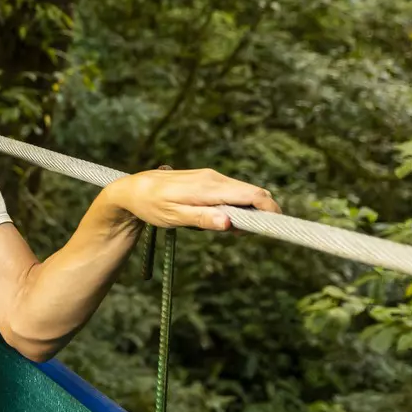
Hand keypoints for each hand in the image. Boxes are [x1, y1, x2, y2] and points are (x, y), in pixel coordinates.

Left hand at [104, 168, 278, 232]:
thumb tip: (228, 223)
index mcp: (209, 187)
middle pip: (252, 193)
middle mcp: (214, 178)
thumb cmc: (151, 205)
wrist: (133, 189)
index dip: (270, 209)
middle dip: (257, 214)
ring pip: (242, 193)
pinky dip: (234, 206)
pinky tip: (217, 218)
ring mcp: (211, 177)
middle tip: (240, 234)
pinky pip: (231, 192)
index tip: (278, 226)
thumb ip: (202, 219)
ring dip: (244, 212)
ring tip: (223, 228)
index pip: (253, 194)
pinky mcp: (207, 180)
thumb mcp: (174, 217)